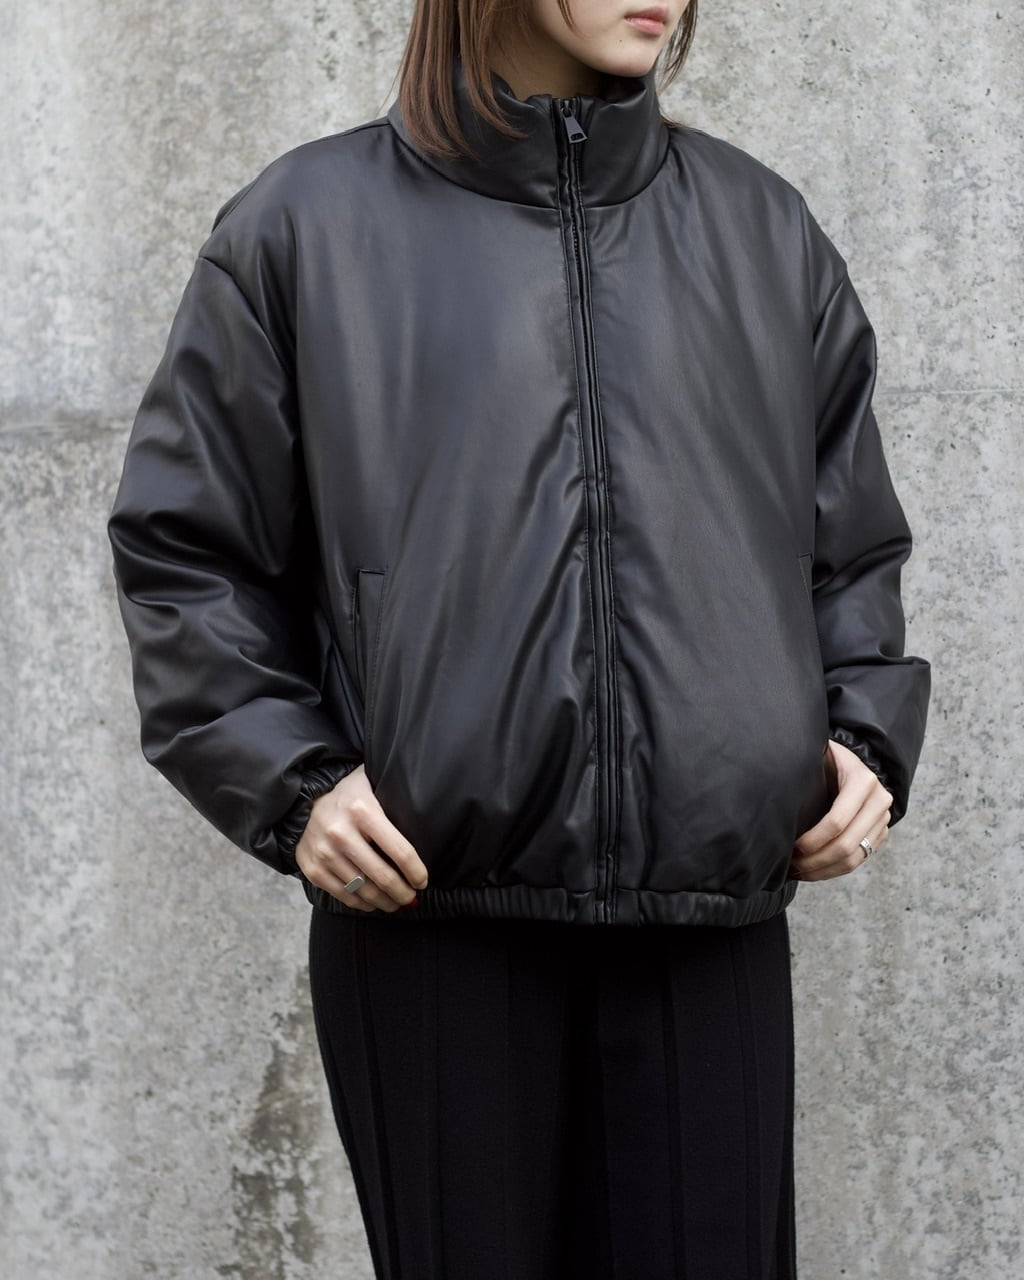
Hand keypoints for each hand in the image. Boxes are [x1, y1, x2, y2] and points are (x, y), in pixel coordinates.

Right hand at [295, 764, 428, 911]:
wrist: (302, 803)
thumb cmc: (348, 796)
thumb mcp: (372, 784)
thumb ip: (395, 798)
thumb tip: (429, 822)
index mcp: (363, 811)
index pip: (400, 851)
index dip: (416, 872)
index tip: (422, 881)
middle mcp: (341, 833)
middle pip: (384, 877)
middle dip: (403, 893)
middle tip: (412, 897)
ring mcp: (325, 853)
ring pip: (365, 891)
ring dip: (386, 903)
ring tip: (396, 903)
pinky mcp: (313, 869)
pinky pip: (345, 896)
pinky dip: (363, 904)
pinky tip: (374, 902)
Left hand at [788, 739, 891, 880]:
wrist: (852, 761)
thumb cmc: (825, 759)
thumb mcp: (816, 758)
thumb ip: (803, 774)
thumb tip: (775, 805)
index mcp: (862, 780)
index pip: (836, 822)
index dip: (812, 840)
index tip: (790, 848)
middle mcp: (879, 800)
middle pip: (846, 845)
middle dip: (815, 861)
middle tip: (791, 866)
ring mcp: (884, 819)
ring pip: (854, 858)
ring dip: (824, 871)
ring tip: (799, 872)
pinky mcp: (881, 832)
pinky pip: (859, 859)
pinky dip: (834, 870)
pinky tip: (814, 870)